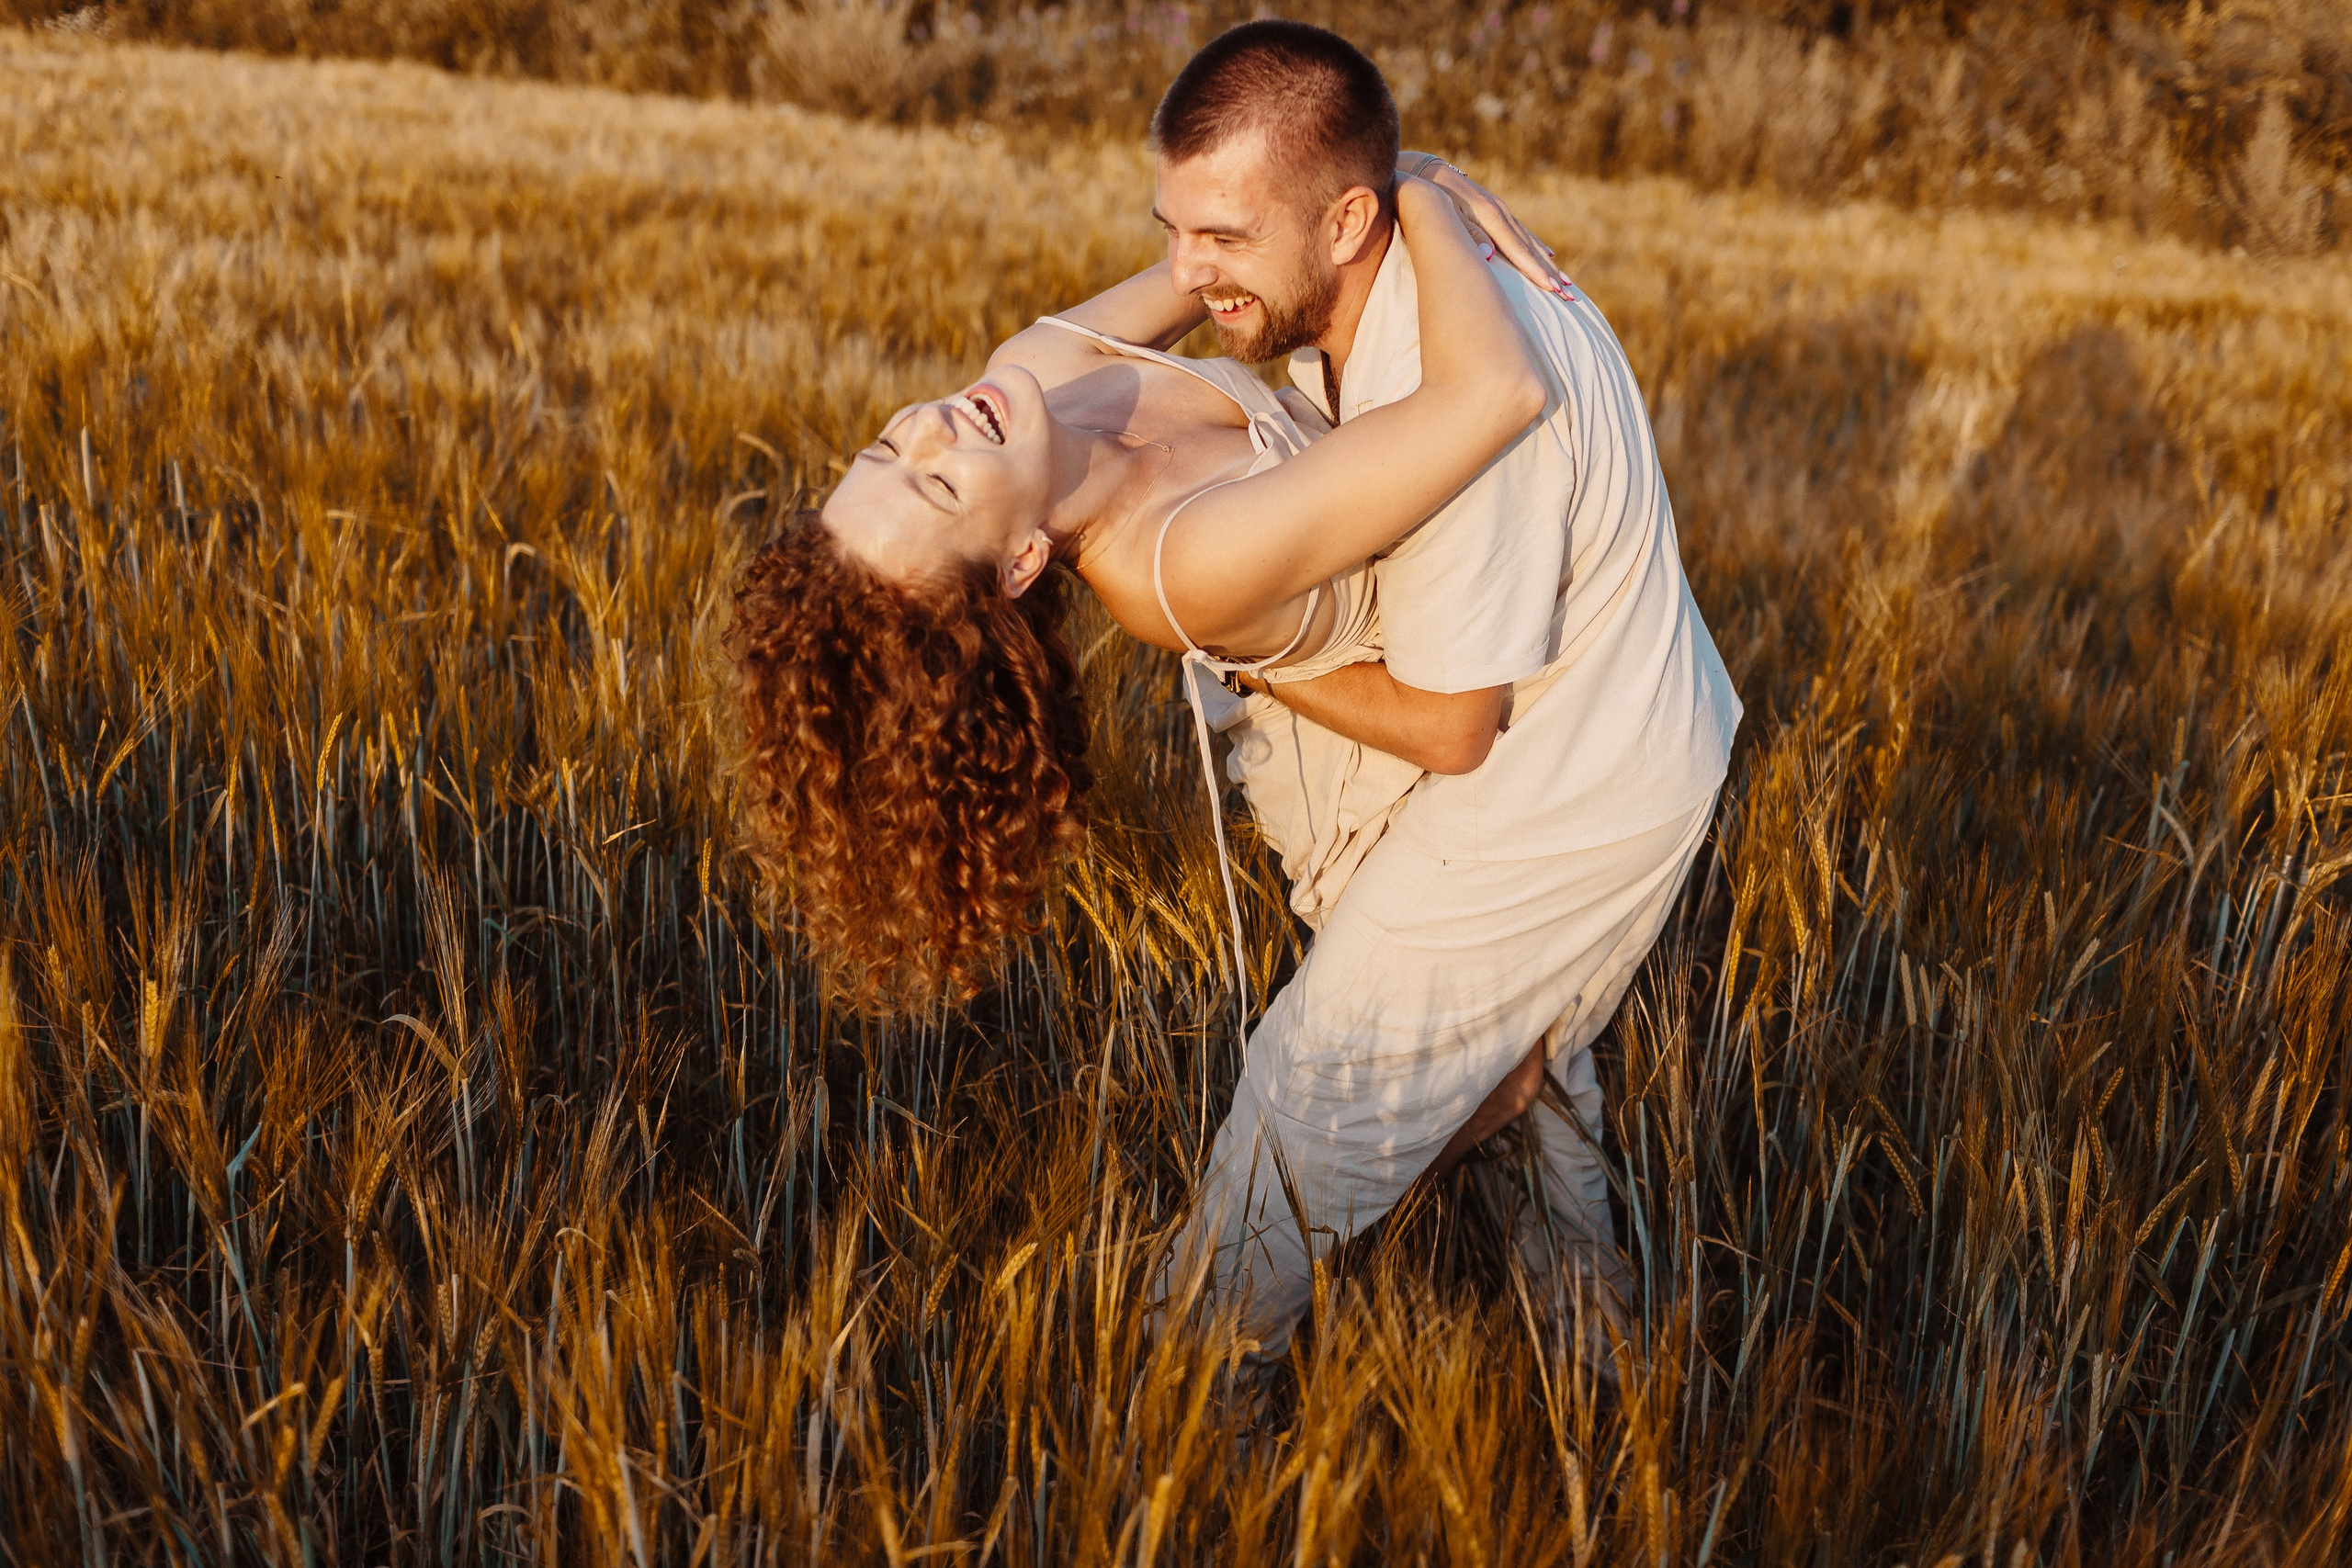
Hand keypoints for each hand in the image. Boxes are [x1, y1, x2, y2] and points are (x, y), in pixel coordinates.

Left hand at [1398, 153, 1576, 301]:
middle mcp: (1501, 213)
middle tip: (1570, 294)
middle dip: (1551, 273)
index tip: (1552, 289)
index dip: (1535, 271)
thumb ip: (1468, 235)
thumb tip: (1490, 256)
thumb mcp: (1445, 215)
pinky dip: (1537, 245)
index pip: (1517, 251)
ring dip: (1548, 263)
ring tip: (1566, 281)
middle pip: (1530, 249)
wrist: (1428, 173)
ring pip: (1530, 242)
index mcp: (1490, 217)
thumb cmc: (1433, 198)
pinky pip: (1523, 233)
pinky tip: (1548, 254)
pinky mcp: (1498, 211)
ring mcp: (1501, 211)